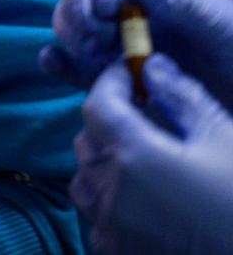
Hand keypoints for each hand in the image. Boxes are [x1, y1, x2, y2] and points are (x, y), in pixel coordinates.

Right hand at [40, 0, 232, 104]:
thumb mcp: (222, 27)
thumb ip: (183, 3)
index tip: (102, 5)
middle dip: (78, 7)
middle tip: (92, 35)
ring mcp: (117, 33)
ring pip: (72, 20)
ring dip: (73, 35)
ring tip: (95, 59)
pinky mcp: (108, 67)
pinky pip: (72, 59)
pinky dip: (58, 60)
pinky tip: (54, 63)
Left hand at [70, 55, 232, 254]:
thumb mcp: (224, 138)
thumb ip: (182, 99)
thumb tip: (154, 67)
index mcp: (135, 158)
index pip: (98, 106)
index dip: (111, 83)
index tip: (129, 74)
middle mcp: (113, 194)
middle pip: (88, 142)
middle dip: (109, 122)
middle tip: (142, 116)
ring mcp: (113, 229)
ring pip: (85, 182)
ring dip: (103, 164)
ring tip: (140, 159)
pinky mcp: (120, 254)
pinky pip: (96, 220)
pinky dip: (108, 202)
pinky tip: (140, 199)